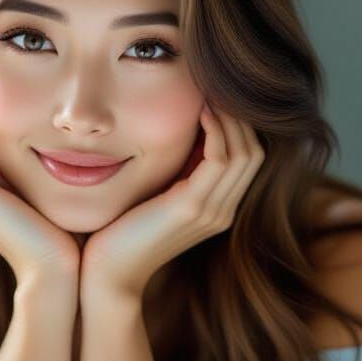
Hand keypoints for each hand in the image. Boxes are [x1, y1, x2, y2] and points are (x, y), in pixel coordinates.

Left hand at [80, 100, 264, 301]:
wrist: (106, 274)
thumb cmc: (120, 232)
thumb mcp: (156, 195)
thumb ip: (174, 171)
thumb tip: (177, 131)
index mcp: (217, 208)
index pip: (248, 158)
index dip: (237, 124)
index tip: (215, 95)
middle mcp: (222, 211)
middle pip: (255, 152)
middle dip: (240, 116)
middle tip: (217, 86)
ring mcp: (212, 211)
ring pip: (245, 152)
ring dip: (230, 117)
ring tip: (209, 91)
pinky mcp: (192, 208)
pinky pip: (220, 159)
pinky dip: (216, 130)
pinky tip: (200, 111)